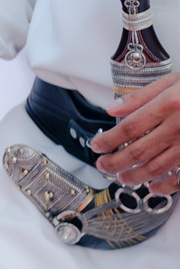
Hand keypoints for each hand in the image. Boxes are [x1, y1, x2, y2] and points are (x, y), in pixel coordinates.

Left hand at [91, 70, 179, 192]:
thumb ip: (141, 96)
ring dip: (134, 176)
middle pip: (137, 152)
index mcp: (168, 105)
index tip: (97, 146)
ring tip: (121, 177)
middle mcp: (178, 127)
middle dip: (114, 163)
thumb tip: (113, 109)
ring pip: (156, 168)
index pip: (128, 128)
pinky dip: (165, 186)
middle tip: (103, 165)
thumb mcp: (172, 80)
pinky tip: (154, 187)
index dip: (108, 140)